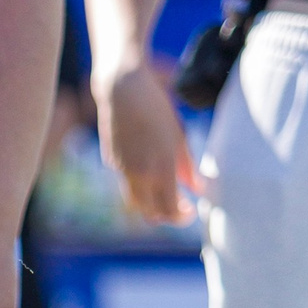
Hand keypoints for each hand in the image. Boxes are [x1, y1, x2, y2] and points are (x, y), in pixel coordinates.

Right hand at [94, 62, 196, 226]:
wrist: (122, 91)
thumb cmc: (156, 108)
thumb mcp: (178, 136)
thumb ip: (187, 166)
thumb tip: (196, 187)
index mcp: (160, 169)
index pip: (170, 209)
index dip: (181, 216)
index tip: (190, 212)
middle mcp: (139, 175)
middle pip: (150, 213)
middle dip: (166, 216)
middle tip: (179, 209)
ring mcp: (122, 170)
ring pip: (136, 202)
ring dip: (151, 205)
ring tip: (164, 195)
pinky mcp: (112, 161)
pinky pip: (126, 181)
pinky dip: (140, 184)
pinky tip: (148, 168)